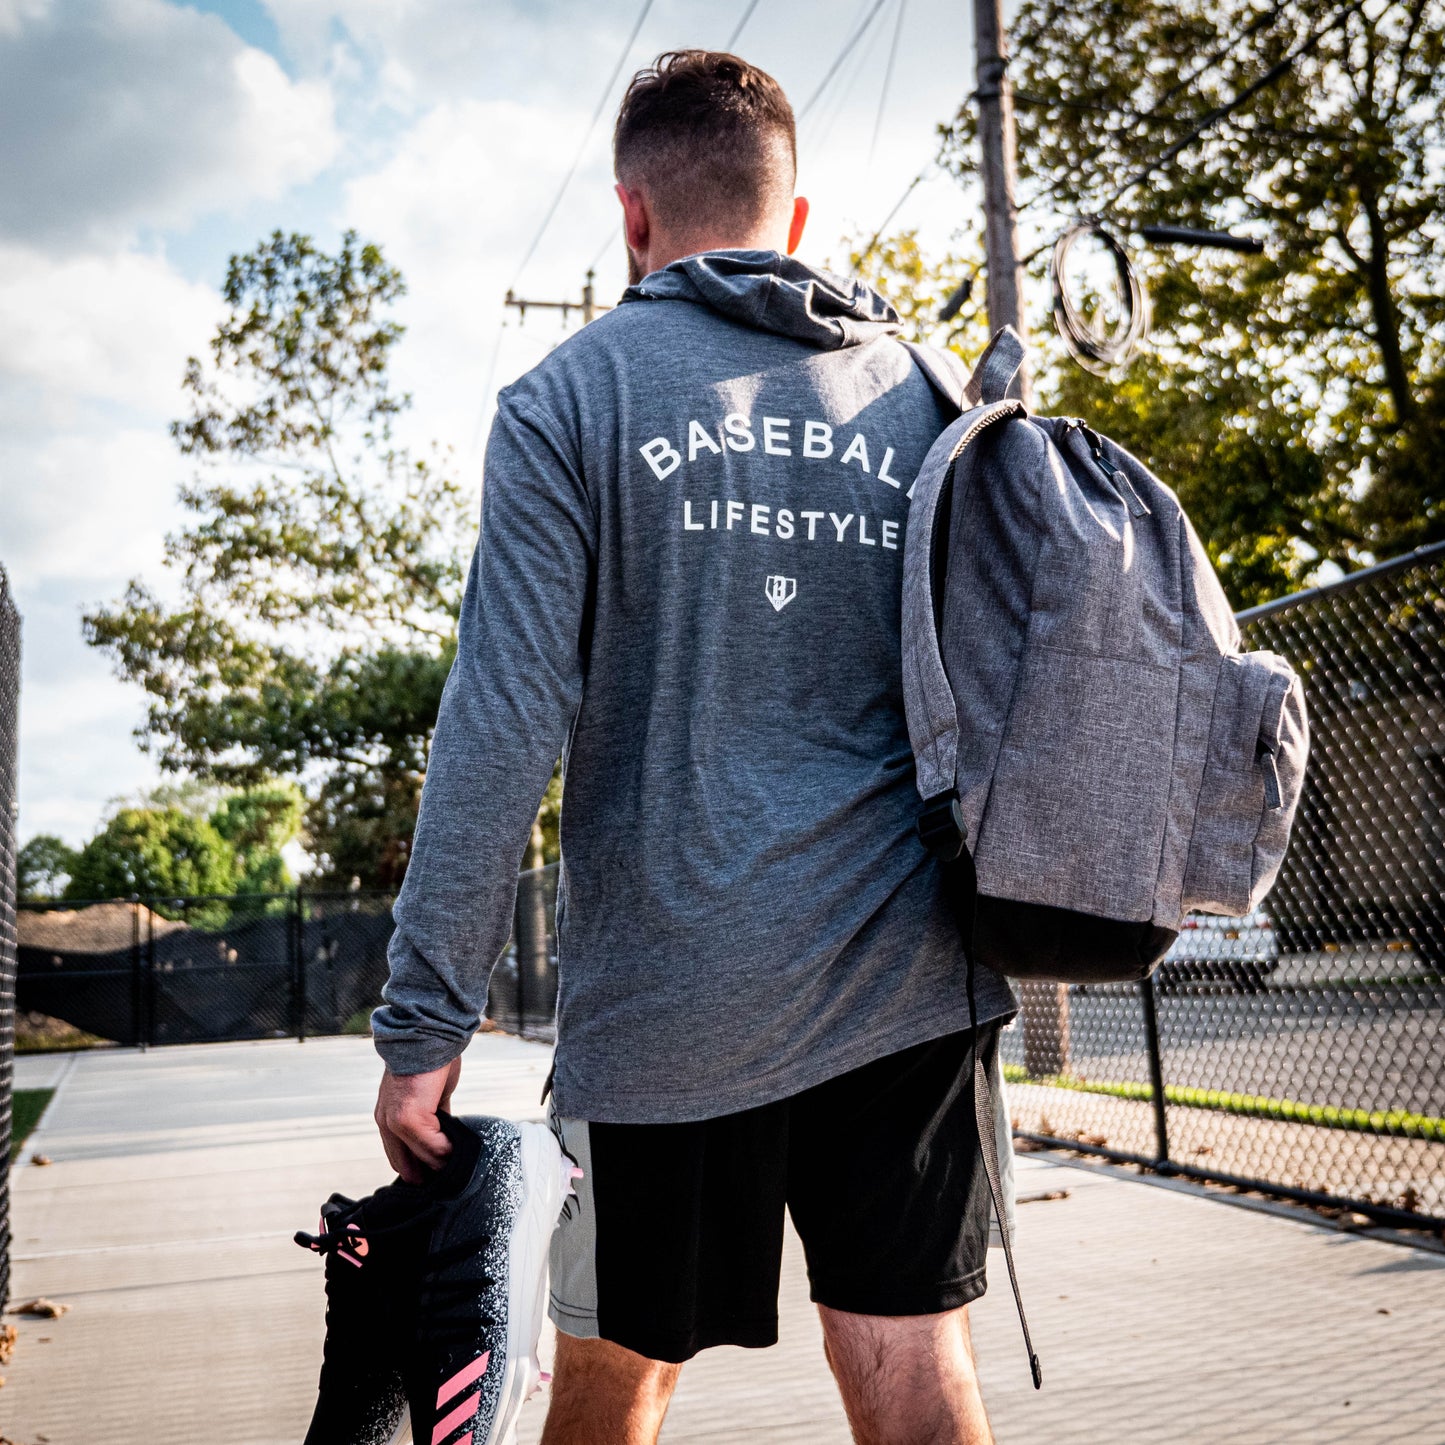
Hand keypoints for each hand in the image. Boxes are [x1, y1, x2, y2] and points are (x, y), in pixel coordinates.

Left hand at [375, 1056, 460, 1183]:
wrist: (430, 1036)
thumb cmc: (433, 1059)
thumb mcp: (430, 1093)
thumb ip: (434, 1115)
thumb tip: (446, 1133)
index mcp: (388, 1116)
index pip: (399, 1155)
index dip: (418, 1168)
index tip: (437, 1175)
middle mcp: (387, 1122)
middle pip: (406, 1164)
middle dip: (427, 1173)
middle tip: (448, 1179)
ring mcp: (396, 1122)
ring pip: (422, 1157)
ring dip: (442, 1163)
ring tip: (460, 1166)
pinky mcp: (411, 1119)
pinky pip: (433, 1146)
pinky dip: (448, 1151)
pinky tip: (460, 1149)